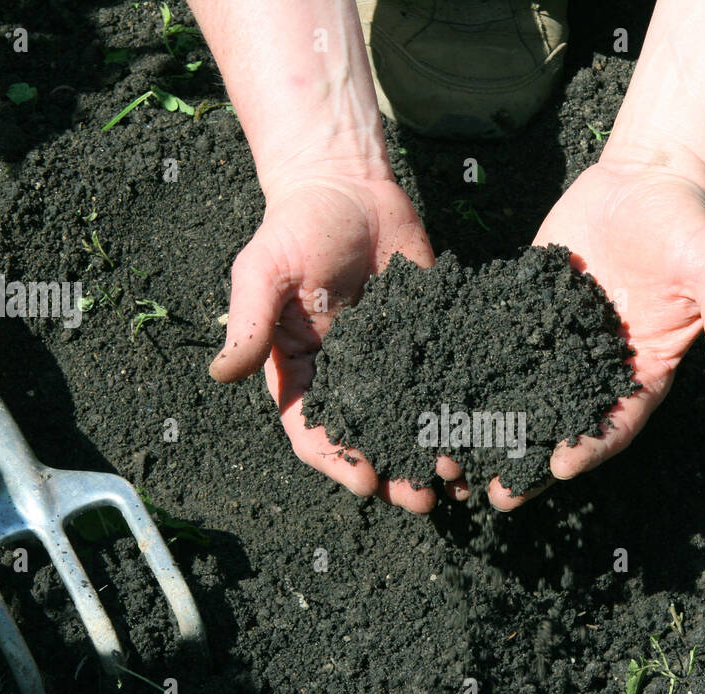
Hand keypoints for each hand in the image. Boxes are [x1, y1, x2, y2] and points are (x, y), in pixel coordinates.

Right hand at [210, 174, 439, 511]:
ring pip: (410, 423)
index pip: (313, 432)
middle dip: (394, 474)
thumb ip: (251, 324)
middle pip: (368, 441)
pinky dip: (461, 414)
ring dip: (431, 456)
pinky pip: (446, 385)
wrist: (350, 183)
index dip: (338, 462)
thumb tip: (221, 374)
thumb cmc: (296, 224)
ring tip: (459, 480)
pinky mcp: (429, 342)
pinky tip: (484, 435)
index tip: (368, 481)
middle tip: (424, 499)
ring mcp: (392, 364)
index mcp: (301, 372)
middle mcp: (347, 379)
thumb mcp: (264, 270)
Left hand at [486, 158, 704, 510]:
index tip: (561, 468)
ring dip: (490, 432)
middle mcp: (596, 367)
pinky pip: (496, 348)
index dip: (590, 446)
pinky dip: (468, 375)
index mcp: (643, 372)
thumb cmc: (688, 225)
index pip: (617, 423)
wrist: (647, 177)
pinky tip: (434, 396)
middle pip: (560, 425)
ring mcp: (557, 342)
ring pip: (520, 397)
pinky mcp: (527, 312)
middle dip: (528, 463)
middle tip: (494, 496)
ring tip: (453, 462)